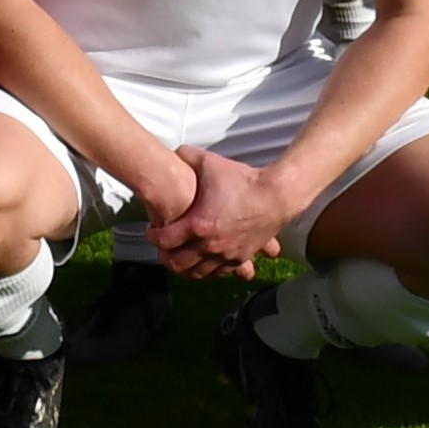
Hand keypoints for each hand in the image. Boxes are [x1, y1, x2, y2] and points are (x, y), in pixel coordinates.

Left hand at [155, 144, 286, 279]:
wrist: (276, 195)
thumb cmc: (244, 180)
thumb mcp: (210, 163)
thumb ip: (187, 156)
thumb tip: (174, 152)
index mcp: (197, 225)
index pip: (164, 240)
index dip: (153, 236)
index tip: (152, 230)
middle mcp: (210, 245)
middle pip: (177, 264)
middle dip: (165, 257)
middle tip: (162, 248)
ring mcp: (226, 255)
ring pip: (197, 274)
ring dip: (184, 268)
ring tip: (179, 258)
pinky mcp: (241, 258)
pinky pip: (218, 274)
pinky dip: (207, 272)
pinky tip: (202, 265)